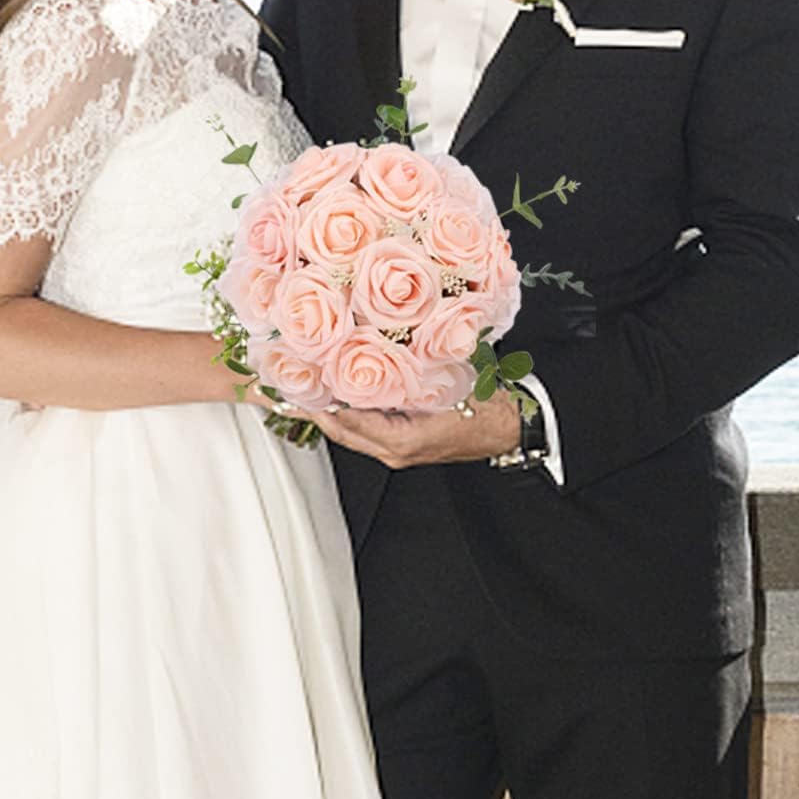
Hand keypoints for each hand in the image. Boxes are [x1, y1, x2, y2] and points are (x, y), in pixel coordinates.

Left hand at [305, 390, 521, 469]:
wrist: (512, 427)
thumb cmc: (488, 407)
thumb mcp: (448, 383)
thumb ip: (410, 373)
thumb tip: (375, 346)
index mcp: (401, 440)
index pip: (346, 420)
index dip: (318, 400)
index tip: (297, 380)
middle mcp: (394, 451)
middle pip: (340, 430)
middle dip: (311, 408)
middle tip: (286, 384)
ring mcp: (397, 452)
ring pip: (350, 432)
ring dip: (326, 410)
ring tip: (303, 386)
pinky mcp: (402, 445)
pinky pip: (365, 430)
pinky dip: (347, 412)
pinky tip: (337, 394)